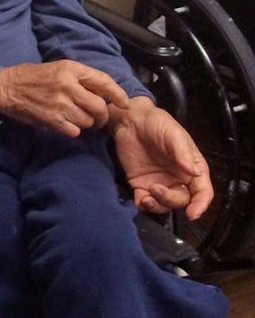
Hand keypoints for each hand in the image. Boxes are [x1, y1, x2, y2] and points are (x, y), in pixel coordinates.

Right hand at [0, 60, 129, 136]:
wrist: (6, 88)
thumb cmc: (34, 77)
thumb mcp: (59, 68)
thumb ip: (81, 78)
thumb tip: (105, 94)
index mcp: (71, 69)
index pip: (104, 81)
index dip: (118, 94)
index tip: (124, 103)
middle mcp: (67, 86)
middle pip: (99, 107)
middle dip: (102, 115)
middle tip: (98, 117)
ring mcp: (59, 104)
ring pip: (88, 121)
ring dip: (87, 123)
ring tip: (77, 118)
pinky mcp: (51, 119)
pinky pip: (75, 131)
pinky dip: (74, 130)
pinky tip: (66, 123)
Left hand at [111, 96, 212, 219]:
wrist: (130, 120)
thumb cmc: (156, 123)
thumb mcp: (173, 134)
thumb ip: (182, 152)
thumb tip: (193, 172)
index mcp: (192, 168)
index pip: (202, 191)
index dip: (201, 204)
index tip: (193, 213)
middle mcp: (178, 178)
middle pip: (183, 200)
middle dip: (172, 200)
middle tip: (157, 189)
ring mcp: (159, 182)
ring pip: (164, 204)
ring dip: (158, 205)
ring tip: (146, 197)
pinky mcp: (141, 184)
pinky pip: (145, 201)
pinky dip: (144, 205)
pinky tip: (140, 199)